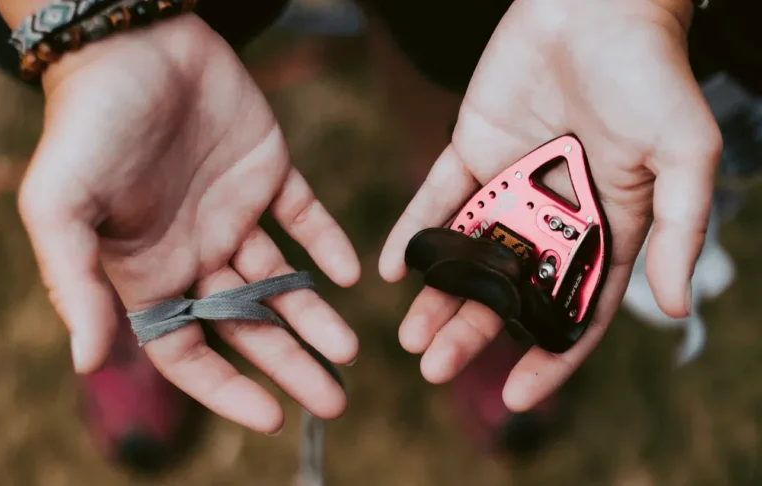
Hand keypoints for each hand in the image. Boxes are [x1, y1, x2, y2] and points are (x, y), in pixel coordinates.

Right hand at [17, 15, 359, 433]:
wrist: (135, 42)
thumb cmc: (88, 124)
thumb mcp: (61, 208)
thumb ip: (75, 284)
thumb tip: (86, 361)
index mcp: (147, 272)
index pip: (189, 351)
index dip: (227, 389)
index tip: (272, 417)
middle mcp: (195, 252)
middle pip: (247, 326)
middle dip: (289, 366)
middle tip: (334, 400)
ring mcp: (234, 214)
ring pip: (282, 281)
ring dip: (316, 317)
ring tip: (351, 351)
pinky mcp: (269, 174)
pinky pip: (306, 218)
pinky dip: (329, 245)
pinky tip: (350, 274)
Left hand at [380, 0, 719, 410]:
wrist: (597, 6)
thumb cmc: (651, 76)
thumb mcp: (683, 155)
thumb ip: (677, 230)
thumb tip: (671, 307)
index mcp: (605, 228)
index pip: (576, 308)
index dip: (551, 354)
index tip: (520, 394)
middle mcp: (552, 217)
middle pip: (510, 291)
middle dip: (474, 332)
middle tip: (434, 366)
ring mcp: (508, 187)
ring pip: (469, 255)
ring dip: (438, 296)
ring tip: (409, 335)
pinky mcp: (472, 152)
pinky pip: (437, 198)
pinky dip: (414, 231)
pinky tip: (390, 266)